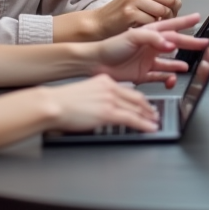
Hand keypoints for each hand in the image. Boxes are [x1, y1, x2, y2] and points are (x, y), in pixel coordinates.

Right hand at [41, 75, 161, 133]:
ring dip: (148, 117)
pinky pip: (132, 119)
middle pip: (136, 98)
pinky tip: (149, 128)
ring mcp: (110, 100)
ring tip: (155, 122)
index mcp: (104, 81)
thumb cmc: (62, 101)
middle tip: (154, 114)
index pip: (128, 90)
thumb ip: (98, 97)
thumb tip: (103, 107)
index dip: (140, 99)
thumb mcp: (85, 93)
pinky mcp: (108, 112)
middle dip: (148, 108)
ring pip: (136, 109)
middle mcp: (110, 88)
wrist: (53, 104)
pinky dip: (144, 124)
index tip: (145, 104)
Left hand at [87, 13, 207, 86]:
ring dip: (179, 62)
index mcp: (149, 33)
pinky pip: (159, 75)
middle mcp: (150, 45)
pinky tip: (174, 76)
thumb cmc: (110, 46)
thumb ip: (152, 38)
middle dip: (190, 43)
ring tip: (190, 64)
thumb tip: (169, 44)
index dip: (184, 22)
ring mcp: (147, 60)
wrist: (94, 62)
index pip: (171, 25)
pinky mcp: (142, 73)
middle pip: (175, 43)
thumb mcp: (133, 36)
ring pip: (169, 61)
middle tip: (203, 43)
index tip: (197, 18)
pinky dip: (168, 76)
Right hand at [91, 0, 182, 37]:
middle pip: (170, 1)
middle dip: (171, 14)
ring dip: (161, 23)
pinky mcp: (129, 14)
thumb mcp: (137, 4)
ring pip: (163, 12)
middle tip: (162, 22)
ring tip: (151, 27)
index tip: (170, 9)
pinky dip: (151, 30)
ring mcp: (133, 1)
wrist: (98, 25)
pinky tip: (142, 31)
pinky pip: (152, 23)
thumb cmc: (120, 17)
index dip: (175, 0)